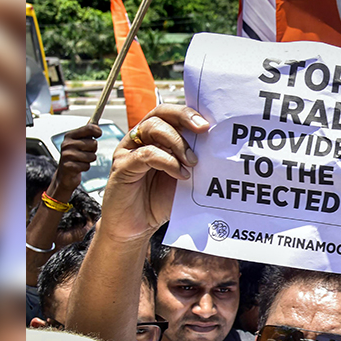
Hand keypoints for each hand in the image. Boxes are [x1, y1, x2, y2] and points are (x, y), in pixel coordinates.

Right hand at [49, 123, 100, 195]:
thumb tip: (94, 120)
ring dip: (89, 160)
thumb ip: (86, 131)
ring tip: (81, 160)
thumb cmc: (75, 155)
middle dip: (92, 150)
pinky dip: (85, 167)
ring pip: (92, 156)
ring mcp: (67, 155)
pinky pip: (87, 166)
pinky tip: (78, 167)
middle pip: (93, 143)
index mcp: (70, 135)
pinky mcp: (68, 166)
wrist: (65, 174)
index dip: (97, 131)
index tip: (98, 134)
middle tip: (84, 152)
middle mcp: (67, 144)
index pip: (89, 128)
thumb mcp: (79, 141)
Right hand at [97, 104, 209, 242]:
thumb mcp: (183, 178)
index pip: (171, 113)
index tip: (208, 123)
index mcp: (156, 137)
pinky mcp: (121, 166)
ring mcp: (129, 150)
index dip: (189, 112)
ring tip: (192, 162)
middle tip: (203, 130)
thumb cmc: (158, 201)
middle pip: (160, 113)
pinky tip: (180, 174)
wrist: (135, 228)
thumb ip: (194, 161)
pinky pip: (146, 153)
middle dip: (184, 117)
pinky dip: (167, 161)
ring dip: (177, 142)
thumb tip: (218, 149)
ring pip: (152, 128)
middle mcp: (140, 138)